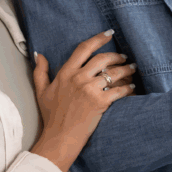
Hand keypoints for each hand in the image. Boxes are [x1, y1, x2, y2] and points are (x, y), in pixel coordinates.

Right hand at [30, 31, 137, 171]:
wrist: (59, 138)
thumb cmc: (51, 116)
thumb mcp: (41, 92)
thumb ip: (40, 72)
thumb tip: (39, 55)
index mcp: (65, 73)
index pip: (83, 48)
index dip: (98, 38)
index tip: (109, 33)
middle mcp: (78, 78)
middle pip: (103, 58)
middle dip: (117, 55)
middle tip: (124, 57)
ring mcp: (89, 89)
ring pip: (114, 73)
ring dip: (126, 69)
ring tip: (132, 69)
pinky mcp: (100, 102)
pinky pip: (119, 90)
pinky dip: (128, 87)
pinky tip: (132, 87)